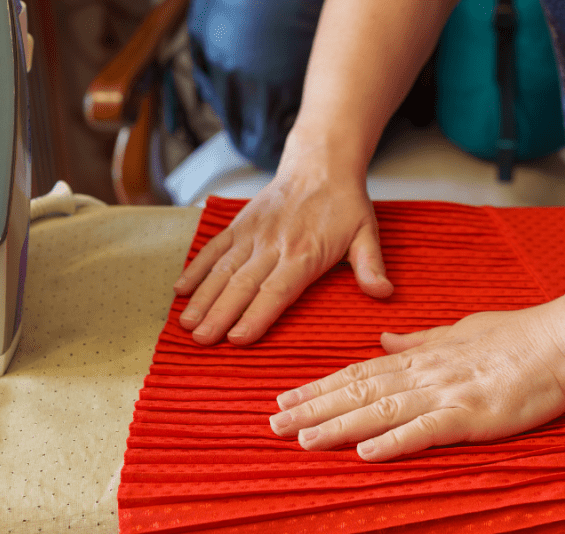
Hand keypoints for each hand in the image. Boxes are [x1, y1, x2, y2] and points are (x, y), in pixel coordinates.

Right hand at [173, 142, 393, 345]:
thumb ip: (371, 265)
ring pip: (222, 269)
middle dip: (220, 314)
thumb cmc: (345, 204)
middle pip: (242, 285)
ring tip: (186, 323)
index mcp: (305, 253)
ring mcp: (253, 234)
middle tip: (201, 340)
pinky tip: (180, 289)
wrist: (321, 162)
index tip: (237, 338)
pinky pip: (214, 247)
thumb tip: (384, 293)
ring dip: (203, 297)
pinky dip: (196, 267)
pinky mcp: (240, 225)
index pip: (277, 291)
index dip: (256, 315)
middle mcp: (274, 245)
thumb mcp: (366, 232)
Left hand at [269, 308, 564, 460]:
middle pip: (359, 391)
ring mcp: (448, 393)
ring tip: (304, 439)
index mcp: (421, 355)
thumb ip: (418, 339)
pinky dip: (395, 441)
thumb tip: (382, 338)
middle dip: (314, 408)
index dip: (319, 387)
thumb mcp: (458, 331)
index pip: (358, 372)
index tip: (285, 400)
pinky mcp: (473, 415)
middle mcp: (425, 373)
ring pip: (383, 409)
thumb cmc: (515, 335)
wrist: (563, 339)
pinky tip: (366, 453)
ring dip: (341, 425)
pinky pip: (428, 430)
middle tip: (274, 425)